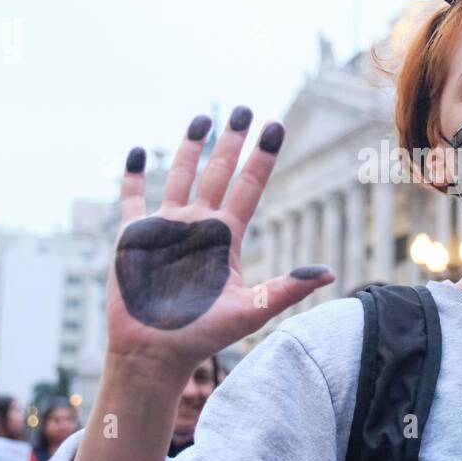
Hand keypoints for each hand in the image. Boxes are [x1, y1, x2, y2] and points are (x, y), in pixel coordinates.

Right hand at [105, 109, 334, 389]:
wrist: (156, 352)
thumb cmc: (204, 335)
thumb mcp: (251, 309)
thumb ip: (286, 288)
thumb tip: (328, 273)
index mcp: (227, 237)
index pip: (249, 186)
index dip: (263, 157)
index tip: (275, 125)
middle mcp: (199, 226)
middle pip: (219, 173)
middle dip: (231, 141)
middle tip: (243, 108)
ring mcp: (166, 229)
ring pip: (180, 176)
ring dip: (190, 148)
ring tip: (203, 118)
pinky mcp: (134, 237)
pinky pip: (133, 199)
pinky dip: (133, 176)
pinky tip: (136, 152)